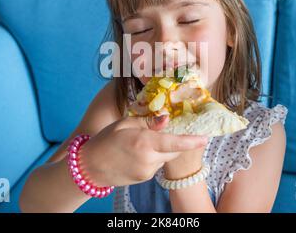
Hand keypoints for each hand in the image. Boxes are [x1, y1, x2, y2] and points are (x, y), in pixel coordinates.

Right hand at [78, 114, 208, 186]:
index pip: (174, 142)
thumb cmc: (105, 140)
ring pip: (165, 157)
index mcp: (144, 142)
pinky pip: (156, 165)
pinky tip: (139, 152)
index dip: (192, 141)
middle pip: (173, 150)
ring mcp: (147, 171)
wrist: (90, 168)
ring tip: (144, 141)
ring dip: (162, 149)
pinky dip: (154, 157)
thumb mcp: (124, 124)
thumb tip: (166, 118)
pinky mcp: (144, 178)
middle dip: (175, 141)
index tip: (205, 138)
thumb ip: (147, 122)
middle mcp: (148, 159)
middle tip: (169, 130)